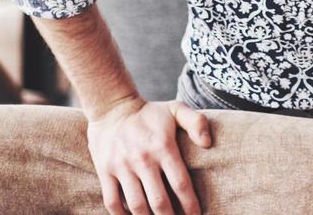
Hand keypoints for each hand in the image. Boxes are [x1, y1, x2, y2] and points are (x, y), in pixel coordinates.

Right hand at [86, 97, 211, 214]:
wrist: (112, 106)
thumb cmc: (149, 112)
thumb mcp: (177, 109)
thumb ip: (197, 123)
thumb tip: (208, 144)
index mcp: (164, 147)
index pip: (181, 183)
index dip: (190, 204)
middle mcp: (143, 159)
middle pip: (159, 200)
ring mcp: (122, 167)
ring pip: (137, 205)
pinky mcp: (105, 171)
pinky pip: (112, 201)